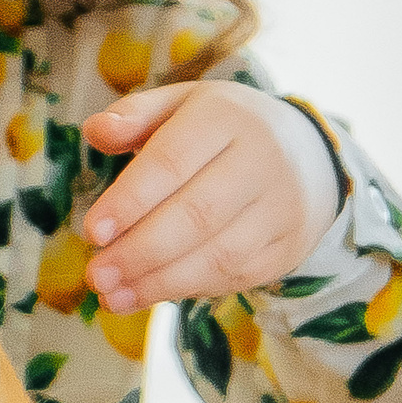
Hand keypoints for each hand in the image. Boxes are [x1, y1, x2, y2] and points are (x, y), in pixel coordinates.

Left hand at [78, 82, 341, 313]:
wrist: (309, 155)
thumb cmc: (221, 131)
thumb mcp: (180, 105)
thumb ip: (134, 116)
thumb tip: (94, 131)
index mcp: (226, 118)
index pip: (172, 161)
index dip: (130, 200)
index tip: (91, 232)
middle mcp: (265, 161)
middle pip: (197, 215)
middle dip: (140, 252)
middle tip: (96, 275)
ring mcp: (283, 207)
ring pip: (220, 255)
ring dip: (161, 282)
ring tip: (113, 297)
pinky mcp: (289, 246)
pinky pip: (238, 277)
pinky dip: (189, 289)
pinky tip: (150, 294)